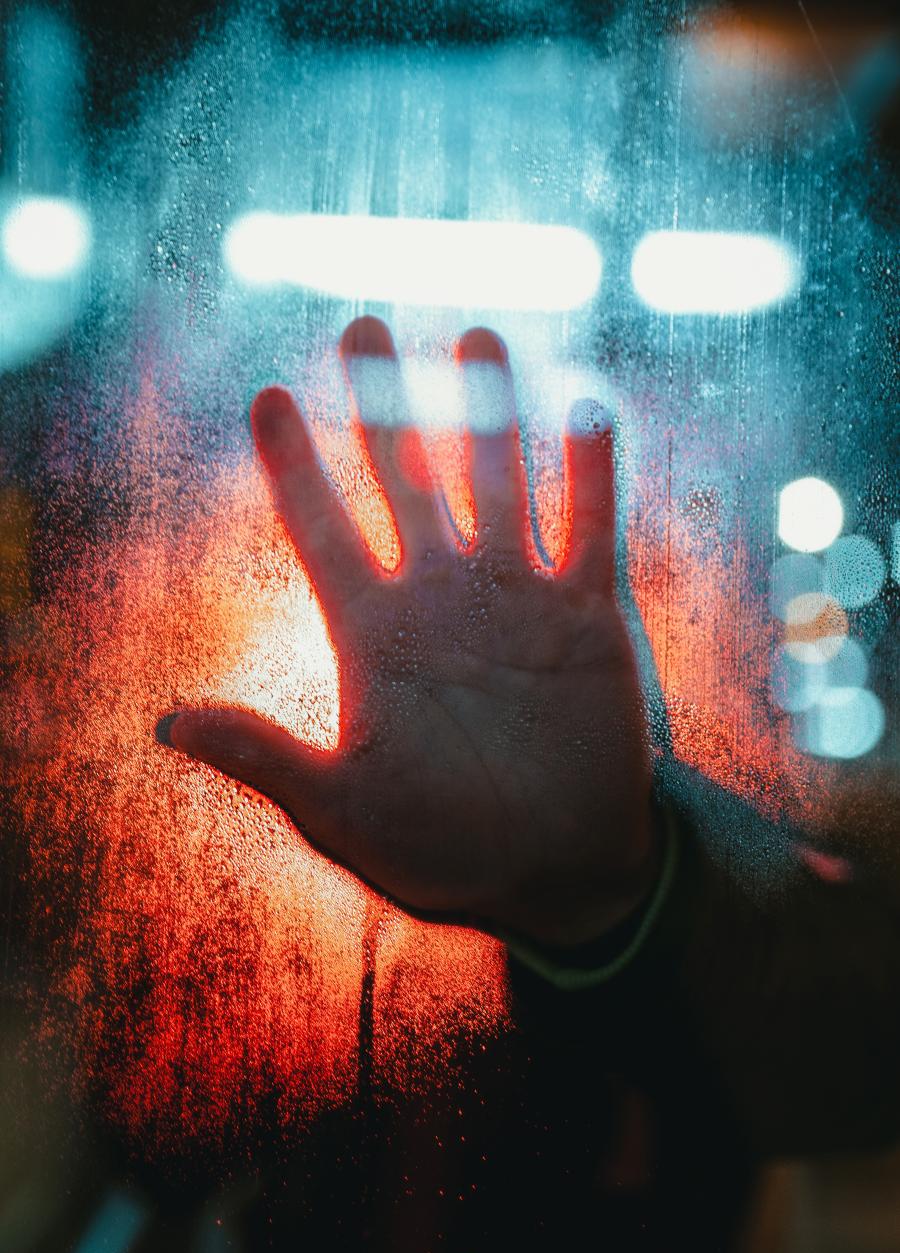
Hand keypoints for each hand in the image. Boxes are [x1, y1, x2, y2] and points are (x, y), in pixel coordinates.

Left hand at [165, 318, 657, 946]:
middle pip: (405, 476)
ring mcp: (516, 599)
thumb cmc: (443, 850)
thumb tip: (168, 722)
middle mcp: (441, 599)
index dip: (294, 463)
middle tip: (362, 326)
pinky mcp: (588, 616)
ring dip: (490, 410)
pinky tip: (587, 410)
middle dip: (384, 402)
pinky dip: (591, 474)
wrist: (555, 872)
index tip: (268, 396)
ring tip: (478, 337)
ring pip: (499, 479)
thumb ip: (265, 759)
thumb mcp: (340, 810)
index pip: (322, 529)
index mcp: (375, 635)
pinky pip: (590, 527)